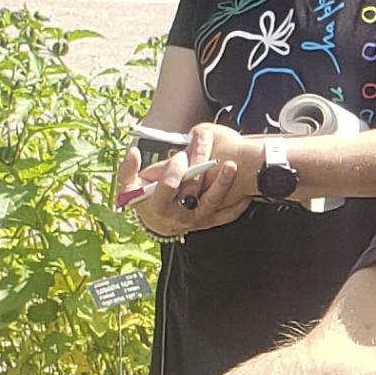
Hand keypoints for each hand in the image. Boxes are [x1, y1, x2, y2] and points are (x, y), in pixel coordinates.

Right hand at [123, 124, 259, 234]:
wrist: (157, 222)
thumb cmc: (143, 201)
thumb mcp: (128, 188)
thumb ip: (128, 170)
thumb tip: (133, 152)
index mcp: (159, 207)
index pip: (168, 187)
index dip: (173, 170)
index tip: (180, 156)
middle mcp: (179, 216)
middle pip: (193, 195)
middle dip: (202, 172)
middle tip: (210, 155)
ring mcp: (196, 220)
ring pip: (212, 204)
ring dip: (223, 185)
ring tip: (231, 166)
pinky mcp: (209, 222)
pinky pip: (226, 216)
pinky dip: (237, 205)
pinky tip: (247, 192)